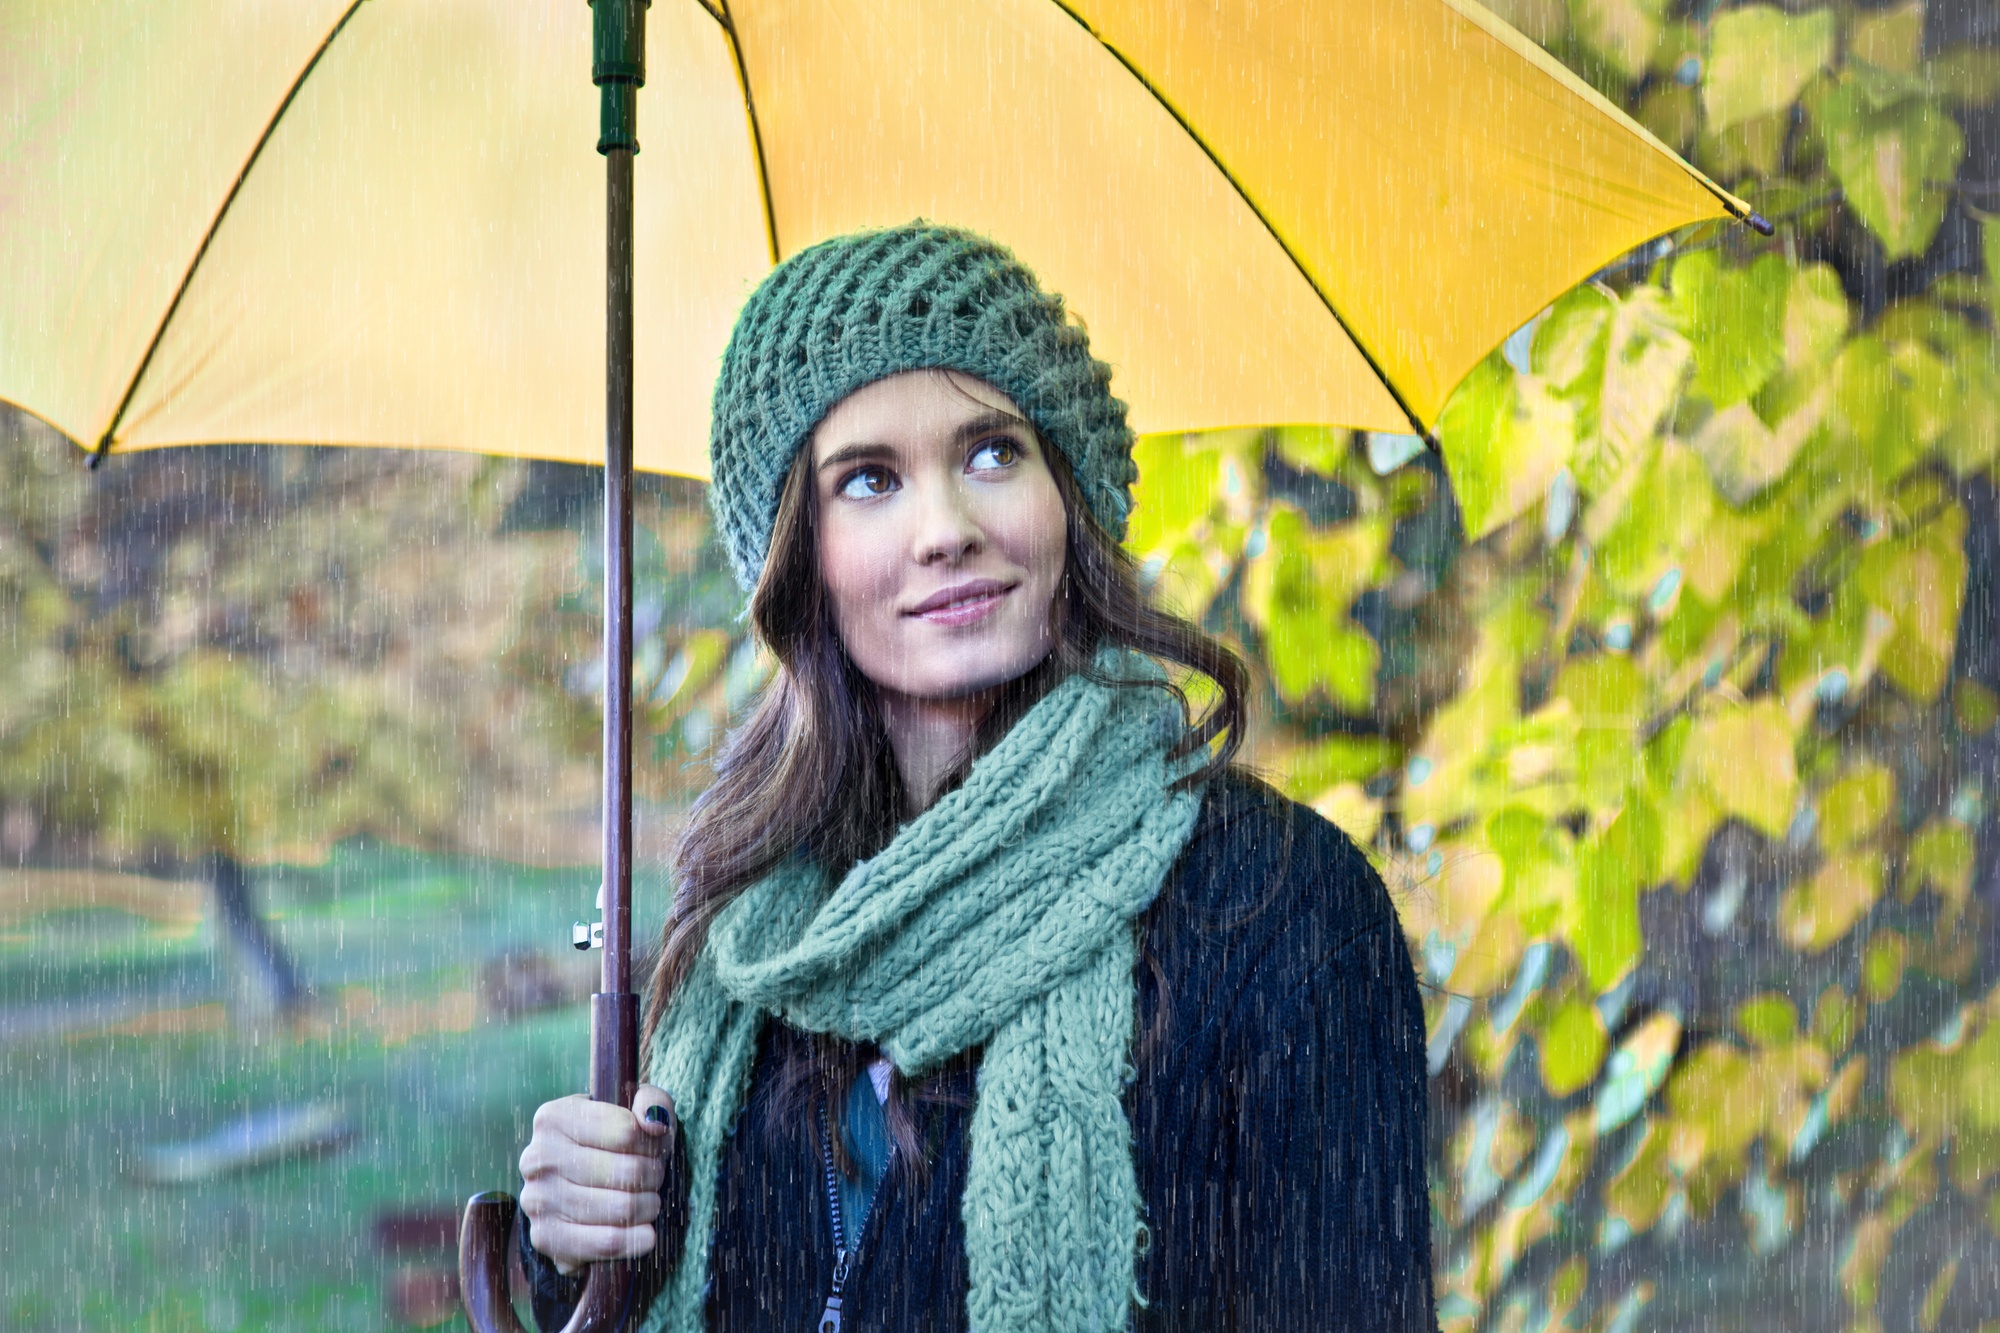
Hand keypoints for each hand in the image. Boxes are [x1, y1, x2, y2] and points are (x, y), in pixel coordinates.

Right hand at [518, 1084, 676, 1275]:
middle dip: (654, 1177)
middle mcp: (537, 1157)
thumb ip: (652, 1101)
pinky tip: (645, 1233)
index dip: (653, 1144)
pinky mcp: (544, 1236)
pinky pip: (604, 1243)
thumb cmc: (613, 1141)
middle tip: (655, 1178)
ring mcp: (537, 1199)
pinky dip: (635, 1240)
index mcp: (553, 1118)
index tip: (654, 1147)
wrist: (577, 1185)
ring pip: (620, 1208)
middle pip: (626, 1172)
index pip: (628, 1132)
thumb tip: (654, 1123)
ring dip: (648, 1207)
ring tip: (649, 1201)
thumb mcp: (634, 1110)